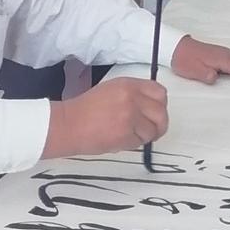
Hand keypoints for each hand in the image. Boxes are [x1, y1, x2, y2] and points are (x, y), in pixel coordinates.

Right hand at [44, 76, 167, 158]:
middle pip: (161, 113)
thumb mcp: (111, 90)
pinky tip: (120, 140)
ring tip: (129, 135)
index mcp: (128, 84)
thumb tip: (152, 107)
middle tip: (151, 130)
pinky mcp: (125, 134)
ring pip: (152, 130)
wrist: (68, 125)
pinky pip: (140, 143)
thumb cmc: (85, 110)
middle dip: (158, 124)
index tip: (156, 112)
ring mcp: (130, 116)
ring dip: (144, 136)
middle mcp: (132, 98)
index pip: (160, 92)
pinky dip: (133, 144)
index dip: (160, 105)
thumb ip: (133, 95)